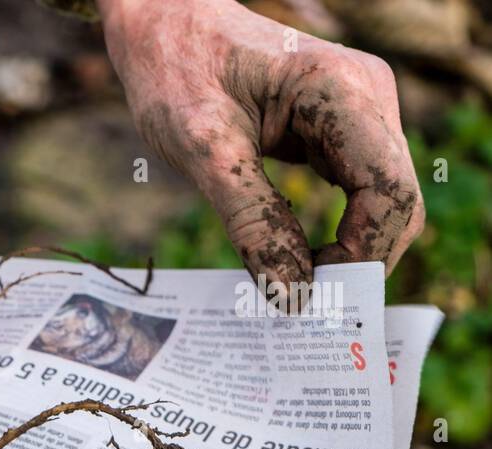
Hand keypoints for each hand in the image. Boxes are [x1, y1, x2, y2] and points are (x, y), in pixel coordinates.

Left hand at [98, 0, 423, 296]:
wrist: (164, 25)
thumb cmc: (175, 72)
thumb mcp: (200, 150)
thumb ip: (249, 220)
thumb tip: (290, 293)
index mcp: (338, 92)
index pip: (389, 192)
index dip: (362, 255)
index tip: (311, 296)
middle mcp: (367, 98)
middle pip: (398, 202)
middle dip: (359, 262)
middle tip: (302, 307)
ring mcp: (361, 113)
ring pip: (383, 202)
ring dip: (350, 253)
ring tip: (298, 291)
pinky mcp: (341, 130)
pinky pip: (359, 193)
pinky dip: (337, 235)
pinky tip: (299, 263)